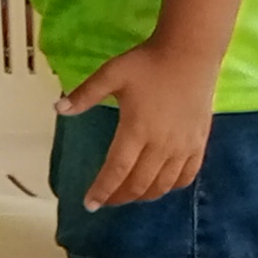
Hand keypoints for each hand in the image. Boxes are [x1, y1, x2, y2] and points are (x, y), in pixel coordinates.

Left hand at [64, 34, 218, 209]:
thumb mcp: (111, 73)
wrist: (189, 53)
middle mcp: (161, 145)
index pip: (116, 171)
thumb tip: (58, 108)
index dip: (102, 190)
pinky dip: (172, 187)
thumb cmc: (147, 63)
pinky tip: (160, 186)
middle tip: (106, 200)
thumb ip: (85, 94)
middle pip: (139, 184)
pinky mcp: (199, 143)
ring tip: (128, 195)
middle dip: (119, 197)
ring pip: (163, 185)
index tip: (89, 204)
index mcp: (136, 130)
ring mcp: (183, 146)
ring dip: (143, 195)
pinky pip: (187, 176)